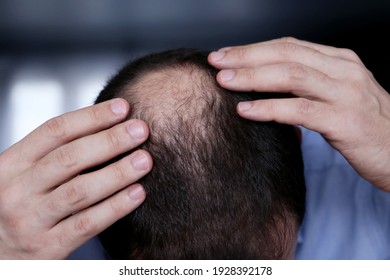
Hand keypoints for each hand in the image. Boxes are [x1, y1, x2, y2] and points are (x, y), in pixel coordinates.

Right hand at [0, 98, 151, 258]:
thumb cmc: (22, 205)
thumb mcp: (26, 176)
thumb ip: (55, 155)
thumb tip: (109, 127)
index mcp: (11, 164)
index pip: (55, 132)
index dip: (91, 117)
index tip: (123, 108)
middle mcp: (16, 190)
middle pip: (69, 158)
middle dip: (110, 141)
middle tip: (141, 129)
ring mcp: (30, 221)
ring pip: (80, 190)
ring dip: (117, 172)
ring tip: (145, 159)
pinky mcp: (46, 248)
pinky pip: (87, 224)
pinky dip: (115, 207)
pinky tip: (138, 193)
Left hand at [208, 37, 389, 190]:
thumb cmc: (363, 125)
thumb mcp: (336, 96)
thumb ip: (306, 87)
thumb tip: (262, 88)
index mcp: (340, 61)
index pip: (289, 46)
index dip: (254, 49)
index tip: (226, 55)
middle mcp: (344, 71)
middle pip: (286, 55)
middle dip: (247, 57)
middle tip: (216, 62)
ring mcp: (345, 94)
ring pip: (291, 76)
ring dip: (253, 77)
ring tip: (224, 82)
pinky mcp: (345, 121)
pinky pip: (300, 110)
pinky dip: (269, 109)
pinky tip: (246, 111)